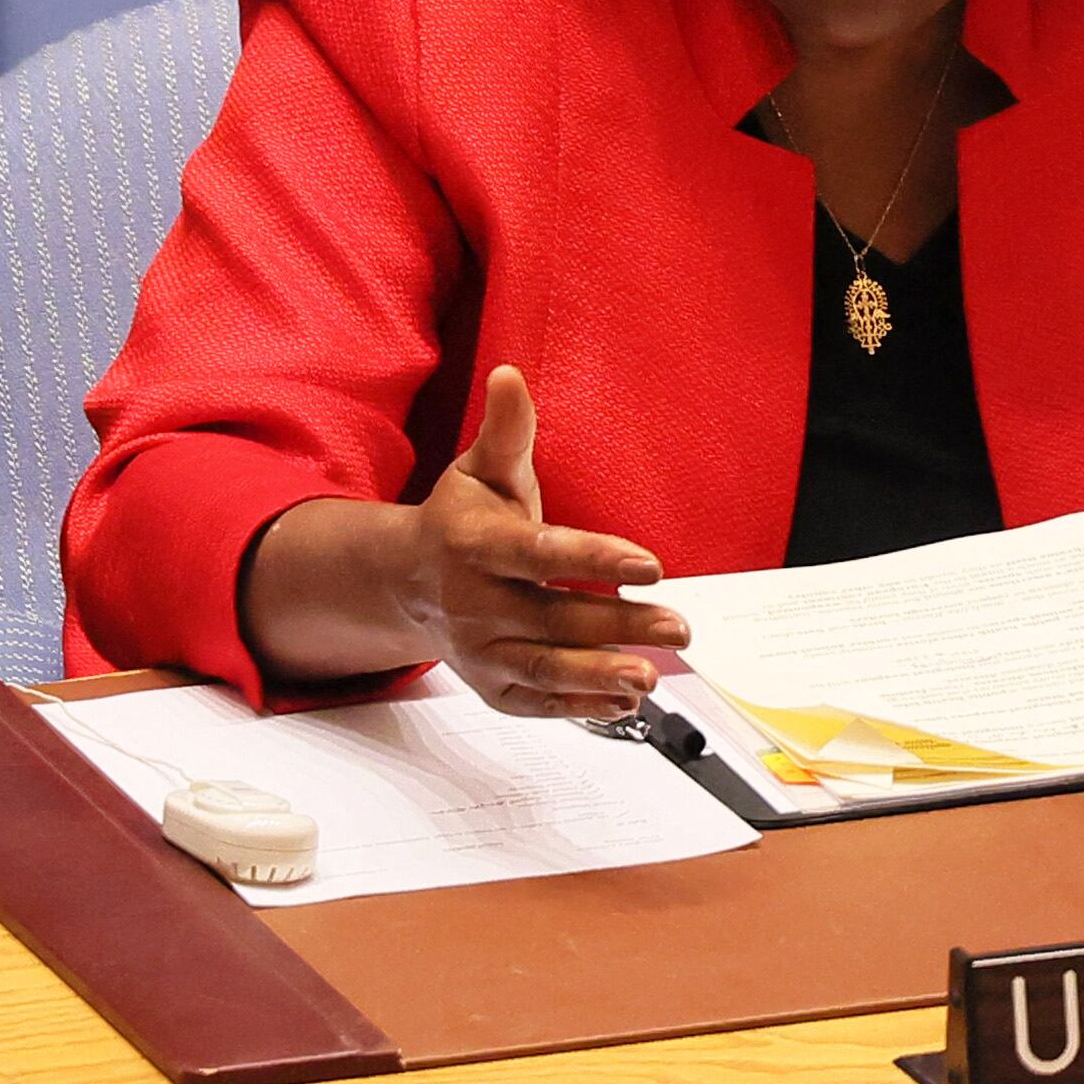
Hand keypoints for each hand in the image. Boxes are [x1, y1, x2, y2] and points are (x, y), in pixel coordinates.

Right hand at [392, 366, 686, 716]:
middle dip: (619, 624)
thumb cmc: (459, 521)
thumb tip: (511, 375)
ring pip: (543, 667)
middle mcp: (473, 603)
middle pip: (551, 617)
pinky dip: (578, 708)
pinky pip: (535, 701)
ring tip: (651, 676)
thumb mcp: (480, 470)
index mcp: (474, 545)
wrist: (405, 583)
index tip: (651, 564)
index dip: (594, 559)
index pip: (539, 554)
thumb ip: (508, 431)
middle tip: (678, 627)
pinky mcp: (490, 685)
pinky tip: (624, 703)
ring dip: (599, 675)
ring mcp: (479, 651)